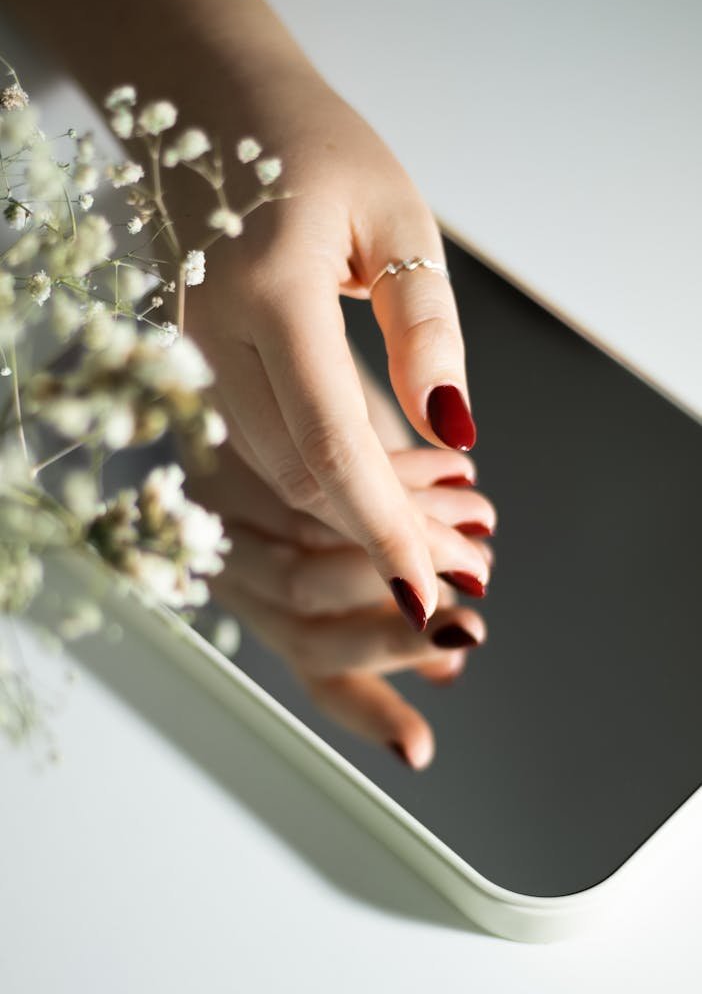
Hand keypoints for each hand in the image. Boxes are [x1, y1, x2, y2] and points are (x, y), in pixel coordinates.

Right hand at [184, 66, 475, 631]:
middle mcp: (214, 335)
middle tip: (456, 560)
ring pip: (275, 471)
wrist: (214, 107)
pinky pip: (259, 443)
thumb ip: (426, 331)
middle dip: (378, 532)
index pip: (329, 442)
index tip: (427, 589)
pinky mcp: (193, 364)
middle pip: (298, 475)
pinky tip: (374, 477)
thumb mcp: (398, 221)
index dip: (382, 524)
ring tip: (431, 523)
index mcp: (272, 292)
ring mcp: (191, 354)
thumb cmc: (317, 149)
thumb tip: (454, 430)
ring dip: (351, 511)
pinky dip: (318, 476)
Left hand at [188, 442, 495, 770]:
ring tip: (480, 527)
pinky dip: (394, 484)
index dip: (373, 713)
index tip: (420, 749)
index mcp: (275, 607)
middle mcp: (245, 578)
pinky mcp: (234, 461)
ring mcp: (230, 523)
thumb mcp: (356, 548)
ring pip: (312, 564)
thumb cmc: (312, 466)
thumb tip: (448, 675)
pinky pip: (311, 489)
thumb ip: (392, 614)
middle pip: (313, 630)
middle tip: (469, 625)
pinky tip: (457, 473)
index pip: (322, 676)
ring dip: (409, 553)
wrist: (254, 380)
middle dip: (399, 635)